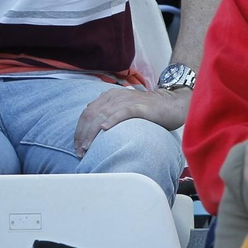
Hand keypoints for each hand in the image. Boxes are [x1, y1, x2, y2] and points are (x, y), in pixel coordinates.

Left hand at [72, 86, 189, 155]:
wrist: (170, 104)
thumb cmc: (147, 110)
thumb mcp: (123, 109)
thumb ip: (109, 114)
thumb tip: (95, 128)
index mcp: (109, 96)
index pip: (87, 112)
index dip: (79, 129)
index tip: (77, 145)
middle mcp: (115, 96)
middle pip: (92, 114)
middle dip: (83, 134)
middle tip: (80, 151)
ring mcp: (127, 101)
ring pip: (103, 114)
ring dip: (93, 132)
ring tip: (87, 146)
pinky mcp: (139, 107)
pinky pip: (122, 112)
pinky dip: (112, 120)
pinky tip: (104, 129)